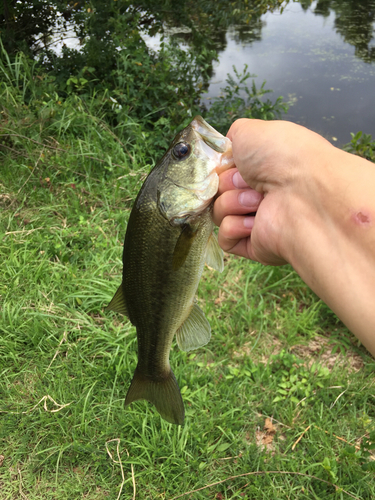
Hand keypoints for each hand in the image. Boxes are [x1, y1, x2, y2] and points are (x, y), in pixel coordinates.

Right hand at [213, 119, 332, 265]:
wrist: (304, 193)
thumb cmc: (283, 157)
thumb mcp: (250, 131)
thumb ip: (232, 137)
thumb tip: (225, 151)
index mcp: (261, 168)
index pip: (223, 171)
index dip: (223, 167)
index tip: (232, 164)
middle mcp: (261, 193)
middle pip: (218, 190)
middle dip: (229, 183)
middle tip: (251, 183)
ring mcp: (258, 220)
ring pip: (219, 212)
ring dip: (233, 202)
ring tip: (259, 201)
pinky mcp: (254, 245)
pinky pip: (225, 238)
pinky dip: (235, 226)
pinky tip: (255, 222)